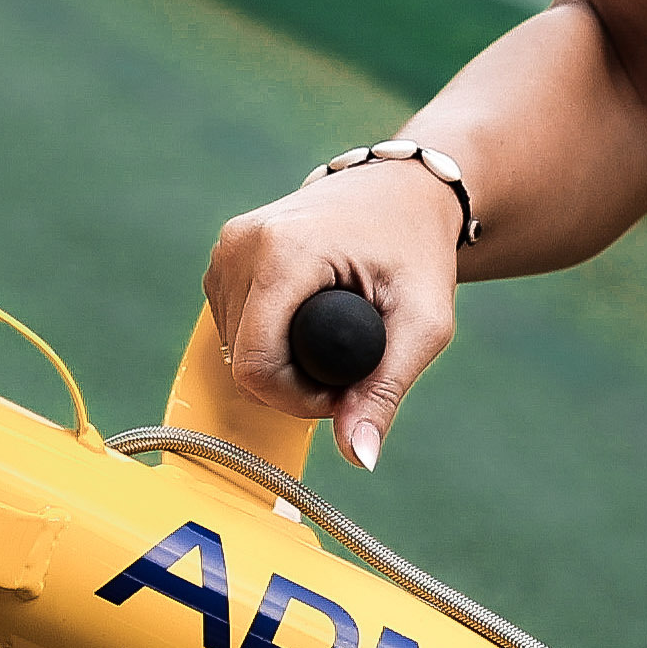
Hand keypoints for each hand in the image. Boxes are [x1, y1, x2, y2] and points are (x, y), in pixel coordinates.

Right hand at [199, 160, 468, 469]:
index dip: (298, 399)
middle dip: (294, 383)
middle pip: (243, 362)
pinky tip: (307, 322)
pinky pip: (231, 327)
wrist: (404, 190)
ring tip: (333, 339)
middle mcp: (241, 244)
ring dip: (281, 363)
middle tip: (350, 366)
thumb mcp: (423, 322)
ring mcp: (226, 248)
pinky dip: (267, 340)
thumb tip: (358, 458)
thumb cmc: (417, 250)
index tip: (344, 389)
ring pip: (233, 349)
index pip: (258, 365)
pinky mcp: (223, 256)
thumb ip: (386, 390)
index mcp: (283, 252)